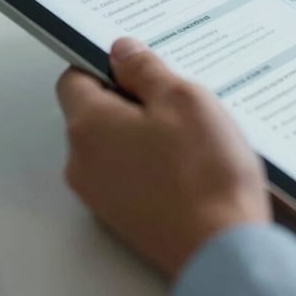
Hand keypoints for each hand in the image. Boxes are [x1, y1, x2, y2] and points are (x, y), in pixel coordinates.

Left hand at [56, 38, 270, 279]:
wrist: (221, 245)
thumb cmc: (204, 171)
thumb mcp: (182, 97)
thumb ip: (145, 68)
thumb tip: (122, 50)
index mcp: (89, 125)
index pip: (74, 77)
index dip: (106, 64)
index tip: (138, 63)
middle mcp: (83, 162)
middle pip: (96, 110)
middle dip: (134, 98)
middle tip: (178, 99)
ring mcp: (100, 194)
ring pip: (115, 142)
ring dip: (146, 130)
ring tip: (191, 133)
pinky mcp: (122, 216)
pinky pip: (129, 171)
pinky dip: (153, 160)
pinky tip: (189, 162)